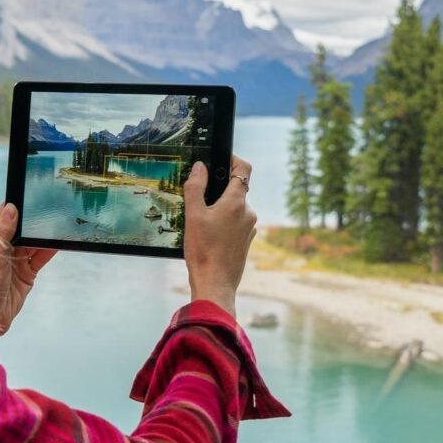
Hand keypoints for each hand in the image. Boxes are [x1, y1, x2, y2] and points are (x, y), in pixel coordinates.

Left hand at [0, 203, 56, 349]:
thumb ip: (3, 232)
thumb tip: (11, 207)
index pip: (6, 213)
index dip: (17, 201)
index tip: (31, 189)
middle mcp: (6, 247)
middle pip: (24, 226)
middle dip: (36, 216)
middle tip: (53, 202)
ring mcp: (18, 259)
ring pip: (35, 241)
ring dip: (45, 233)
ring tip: (61, 219)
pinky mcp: (28, 272)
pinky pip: (42, 256)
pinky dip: (51, 249)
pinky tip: (61, 241)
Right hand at [182, 155, 256, 318]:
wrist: (215, 283)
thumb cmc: (203, 251)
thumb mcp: (193, 215)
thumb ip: (196, 187)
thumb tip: (200, 167)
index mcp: (236, 202)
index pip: (243, 168)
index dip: (232, 159)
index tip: (220, 159)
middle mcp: (248, 212)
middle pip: (236, 189)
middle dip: (219, 189)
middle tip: (199, 199)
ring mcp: (249, 227)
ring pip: (235, 207)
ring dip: (220, 209)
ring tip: (201, 223)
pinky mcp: (246, 240)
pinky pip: (236, 223)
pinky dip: (224, 223)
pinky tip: (209, 236)